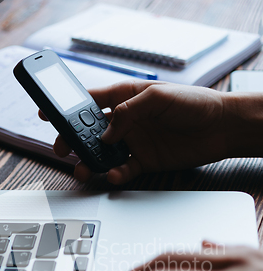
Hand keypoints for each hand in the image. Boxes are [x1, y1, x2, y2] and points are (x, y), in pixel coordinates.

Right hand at [39, 81, 231, 183]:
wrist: (221, 127)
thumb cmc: (194, 103)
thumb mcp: (159, 96)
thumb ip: (128, 112)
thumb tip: (107, 132)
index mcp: (126, 97)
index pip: (91, 101)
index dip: (68, 107)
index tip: (49, 114)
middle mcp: (127, 121)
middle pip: (90, 131)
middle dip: (73, 139)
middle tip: (63, 148)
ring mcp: (134, 142)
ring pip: (103, 154)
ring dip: (90, 161)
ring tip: (83, 169)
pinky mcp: (144, 161)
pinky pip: (123, 169)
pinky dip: (114, 174)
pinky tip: (112, 174)